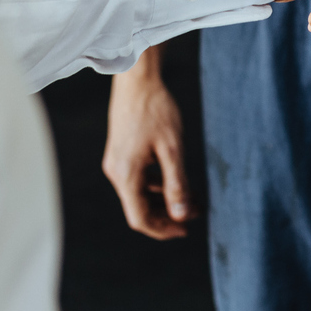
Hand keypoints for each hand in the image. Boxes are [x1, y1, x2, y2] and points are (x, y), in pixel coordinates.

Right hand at [102, 55, 192, 239]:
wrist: (138, 80)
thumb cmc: (156, 110)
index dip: (163, 229)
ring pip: (139, 194)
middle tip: (194, 213)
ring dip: (164, 199)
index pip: (140, 218)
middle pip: (139, 208)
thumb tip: (181, 216)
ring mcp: (116, 162)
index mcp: (125, 175)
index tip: (185, 230)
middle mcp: (116, 172)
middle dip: (167, 214)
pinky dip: (156, 184)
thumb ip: (177, 184)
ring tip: (191, 198)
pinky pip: (138, 179)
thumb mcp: (173, 149)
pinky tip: (175, 179)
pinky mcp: (121, 153)